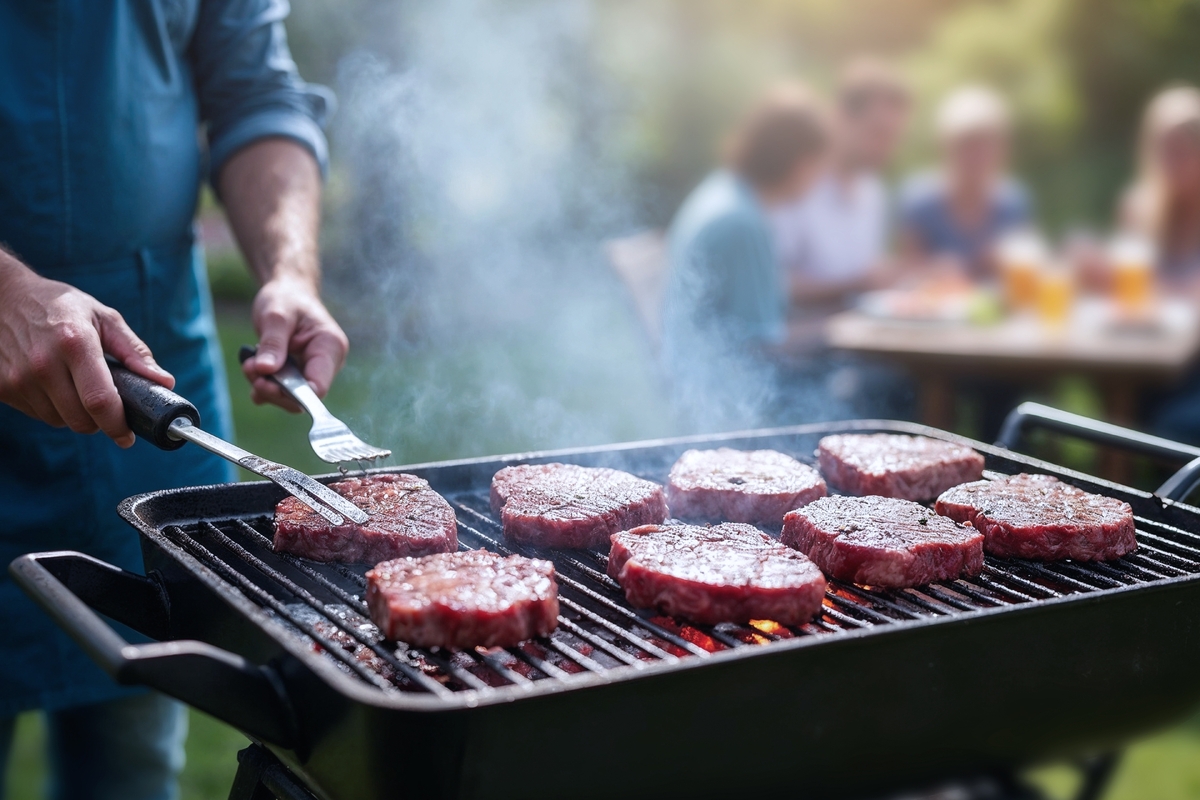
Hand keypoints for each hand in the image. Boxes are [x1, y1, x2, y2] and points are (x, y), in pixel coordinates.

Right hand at [0, 262, 172, 446]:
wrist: (5, 296)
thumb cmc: (62, 306)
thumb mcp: (104, 318)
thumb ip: (135, 353)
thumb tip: (165, 382)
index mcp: (75, 343)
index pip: (100, 400)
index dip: (117, 425)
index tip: (129, 436)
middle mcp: (43, 364)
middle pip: (80, 420)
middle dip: (100, 422)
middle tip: (106, 407)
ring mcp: (18, 377)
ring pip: (59, 421)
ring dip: (75, 415)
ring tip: (77, 387)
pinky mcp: (2, 386)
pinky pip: (37, 414)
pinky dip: (52, 408)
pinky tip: (54, 385)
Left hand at [240, 277, 347, 410]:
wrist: (287, 293)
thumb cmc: (287, 298)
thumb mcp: (276, 316)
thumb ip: (273, 343)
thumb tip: (266, 371)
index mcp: (331, 347)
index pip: (318, 386)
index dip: (293, 393)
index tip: (264, 383)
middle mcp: (328, 363)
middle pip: (303, 395)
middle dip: (273, 388)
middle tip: (250, 369)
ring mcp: (314, 370)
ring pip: (291, 396)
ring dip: (266, 387)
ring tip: (249, 365)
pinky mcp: (300, 374)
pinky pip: (284, 391)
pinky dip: (265, 385)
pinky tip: (253, 369)